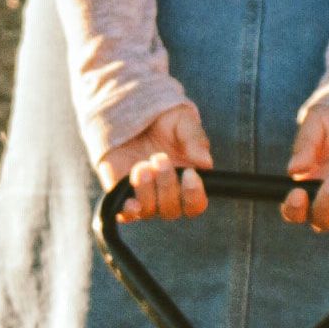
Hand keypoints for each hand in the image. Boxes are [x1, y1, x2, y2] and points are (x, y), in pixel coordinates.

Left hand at [109, 103, 211, 221]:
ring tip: (142, 165)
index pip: (195, 204)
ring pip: (149, 210)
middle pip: (172, 209)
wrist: (132, 113)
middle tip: (159, 158)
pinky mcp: (122, 194)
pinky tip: (131, 201)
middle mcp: (167, 194)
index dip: (194, 195)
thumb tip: (206, 163)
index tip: (189, 173)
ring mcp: (143, 196)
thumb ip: (195, 140)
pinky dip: (129, 212)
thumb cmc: (164, 121)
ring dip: (147, 190)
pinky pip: (125, 214)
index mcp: (187, 181)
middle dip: (167, 184)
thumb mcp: (183, 121)